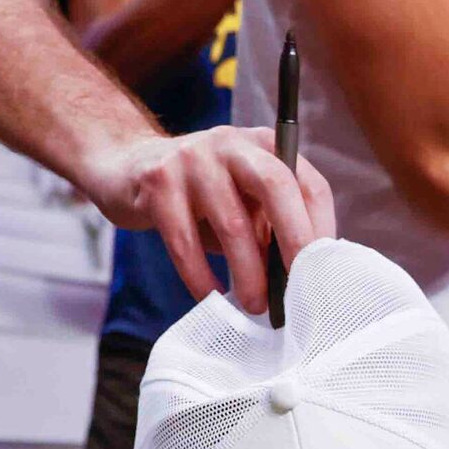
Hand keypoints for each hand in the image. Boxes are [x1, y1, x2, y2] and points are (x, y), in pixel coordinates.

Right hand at [73, 126, 336, 317]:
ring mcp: (192, 158)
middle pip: (276, 185)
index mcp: (264, 145)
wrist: (125, 166)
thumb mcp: (242, 202)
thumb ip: (270, 227)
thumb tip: (302, 278)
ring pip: (231, 222)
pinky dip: (200, 275)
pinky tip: (210, 296)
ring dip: (248, 273)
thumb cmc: (199, 195)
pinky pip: (184, 240)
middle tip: (300, 288)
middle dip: (294, 240)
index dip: (320, 229)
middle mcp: (232, 143)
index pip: (308, 183)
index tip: (323, 272)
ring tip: (255, 305)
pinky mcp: (156, 181)